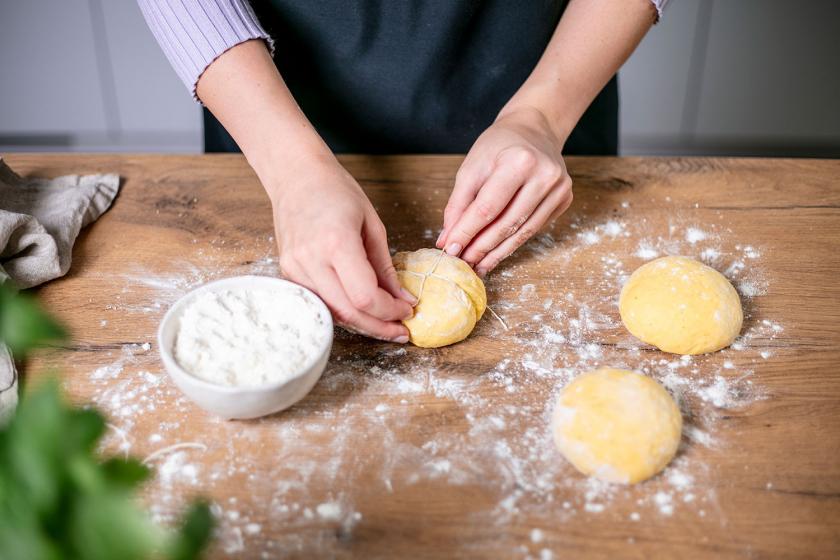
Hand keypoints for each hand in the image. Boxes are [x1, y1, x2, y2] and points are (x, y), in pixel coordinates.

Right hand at [269, 159, 414, 341]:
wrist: (295, 176)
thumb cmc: (336, 191)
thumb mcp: (372, 224)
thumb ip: (385, 266)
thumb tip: (402, 298)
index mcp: (336, 242)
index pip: (365, 297)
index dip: (389, 311)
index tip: (408, 309)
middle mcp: (311, 260)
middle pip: (349, 312)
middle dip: (379, 326)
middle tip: (401, 330)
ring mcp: (295, 269)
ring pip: (333, 313)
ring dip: (362, 323)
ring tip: (385, 325)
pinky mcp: (287, 273)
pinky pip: (319, 302)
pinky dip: (343, 311)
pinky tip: (361, 311)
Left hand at [436, 106, 573, 275]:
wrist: (534, 129)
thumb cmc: (499, 145)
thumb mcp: (471, 167)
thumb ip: (458, 204)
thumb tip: (447, 240)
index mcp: (519, 161)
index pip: (488, 208)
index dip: (467, 232)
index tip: (450, 250)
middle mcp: (545, 176)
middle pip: (507, 224)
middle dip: (481, 248)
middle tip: (463, 263)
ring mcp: (559, 189)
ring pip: (523, 233)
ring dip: (497, 253)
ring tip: (478, 265)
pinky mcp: (564, 200)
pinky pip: (534, 229)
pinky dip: (513, 243)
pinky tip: (496, 253)